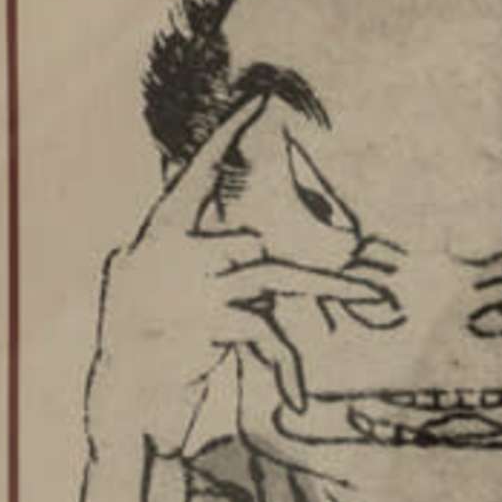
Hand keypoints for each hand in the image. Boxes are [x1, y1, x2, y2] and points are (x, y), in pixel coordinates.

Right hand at [75, 88, 340, 501]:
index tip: (256, 99)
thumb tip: (240, 245)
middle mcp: (181, 251)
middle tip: (364, 290)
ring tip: (378, 297)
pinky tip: (293, 401)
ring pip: (277, 277)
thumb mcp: (149, 283)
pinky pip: (267, 335)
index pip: (197, 174)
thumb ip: (192, 257)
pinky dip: (284, 368)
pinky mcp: (216, 324)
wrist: (122, 392)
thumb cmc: (135, 338)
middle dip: (298, 277)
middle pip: (257, 246)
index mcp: (161, 232)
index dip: (225, 136)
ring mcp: (199, 286)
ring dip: (333, 288)